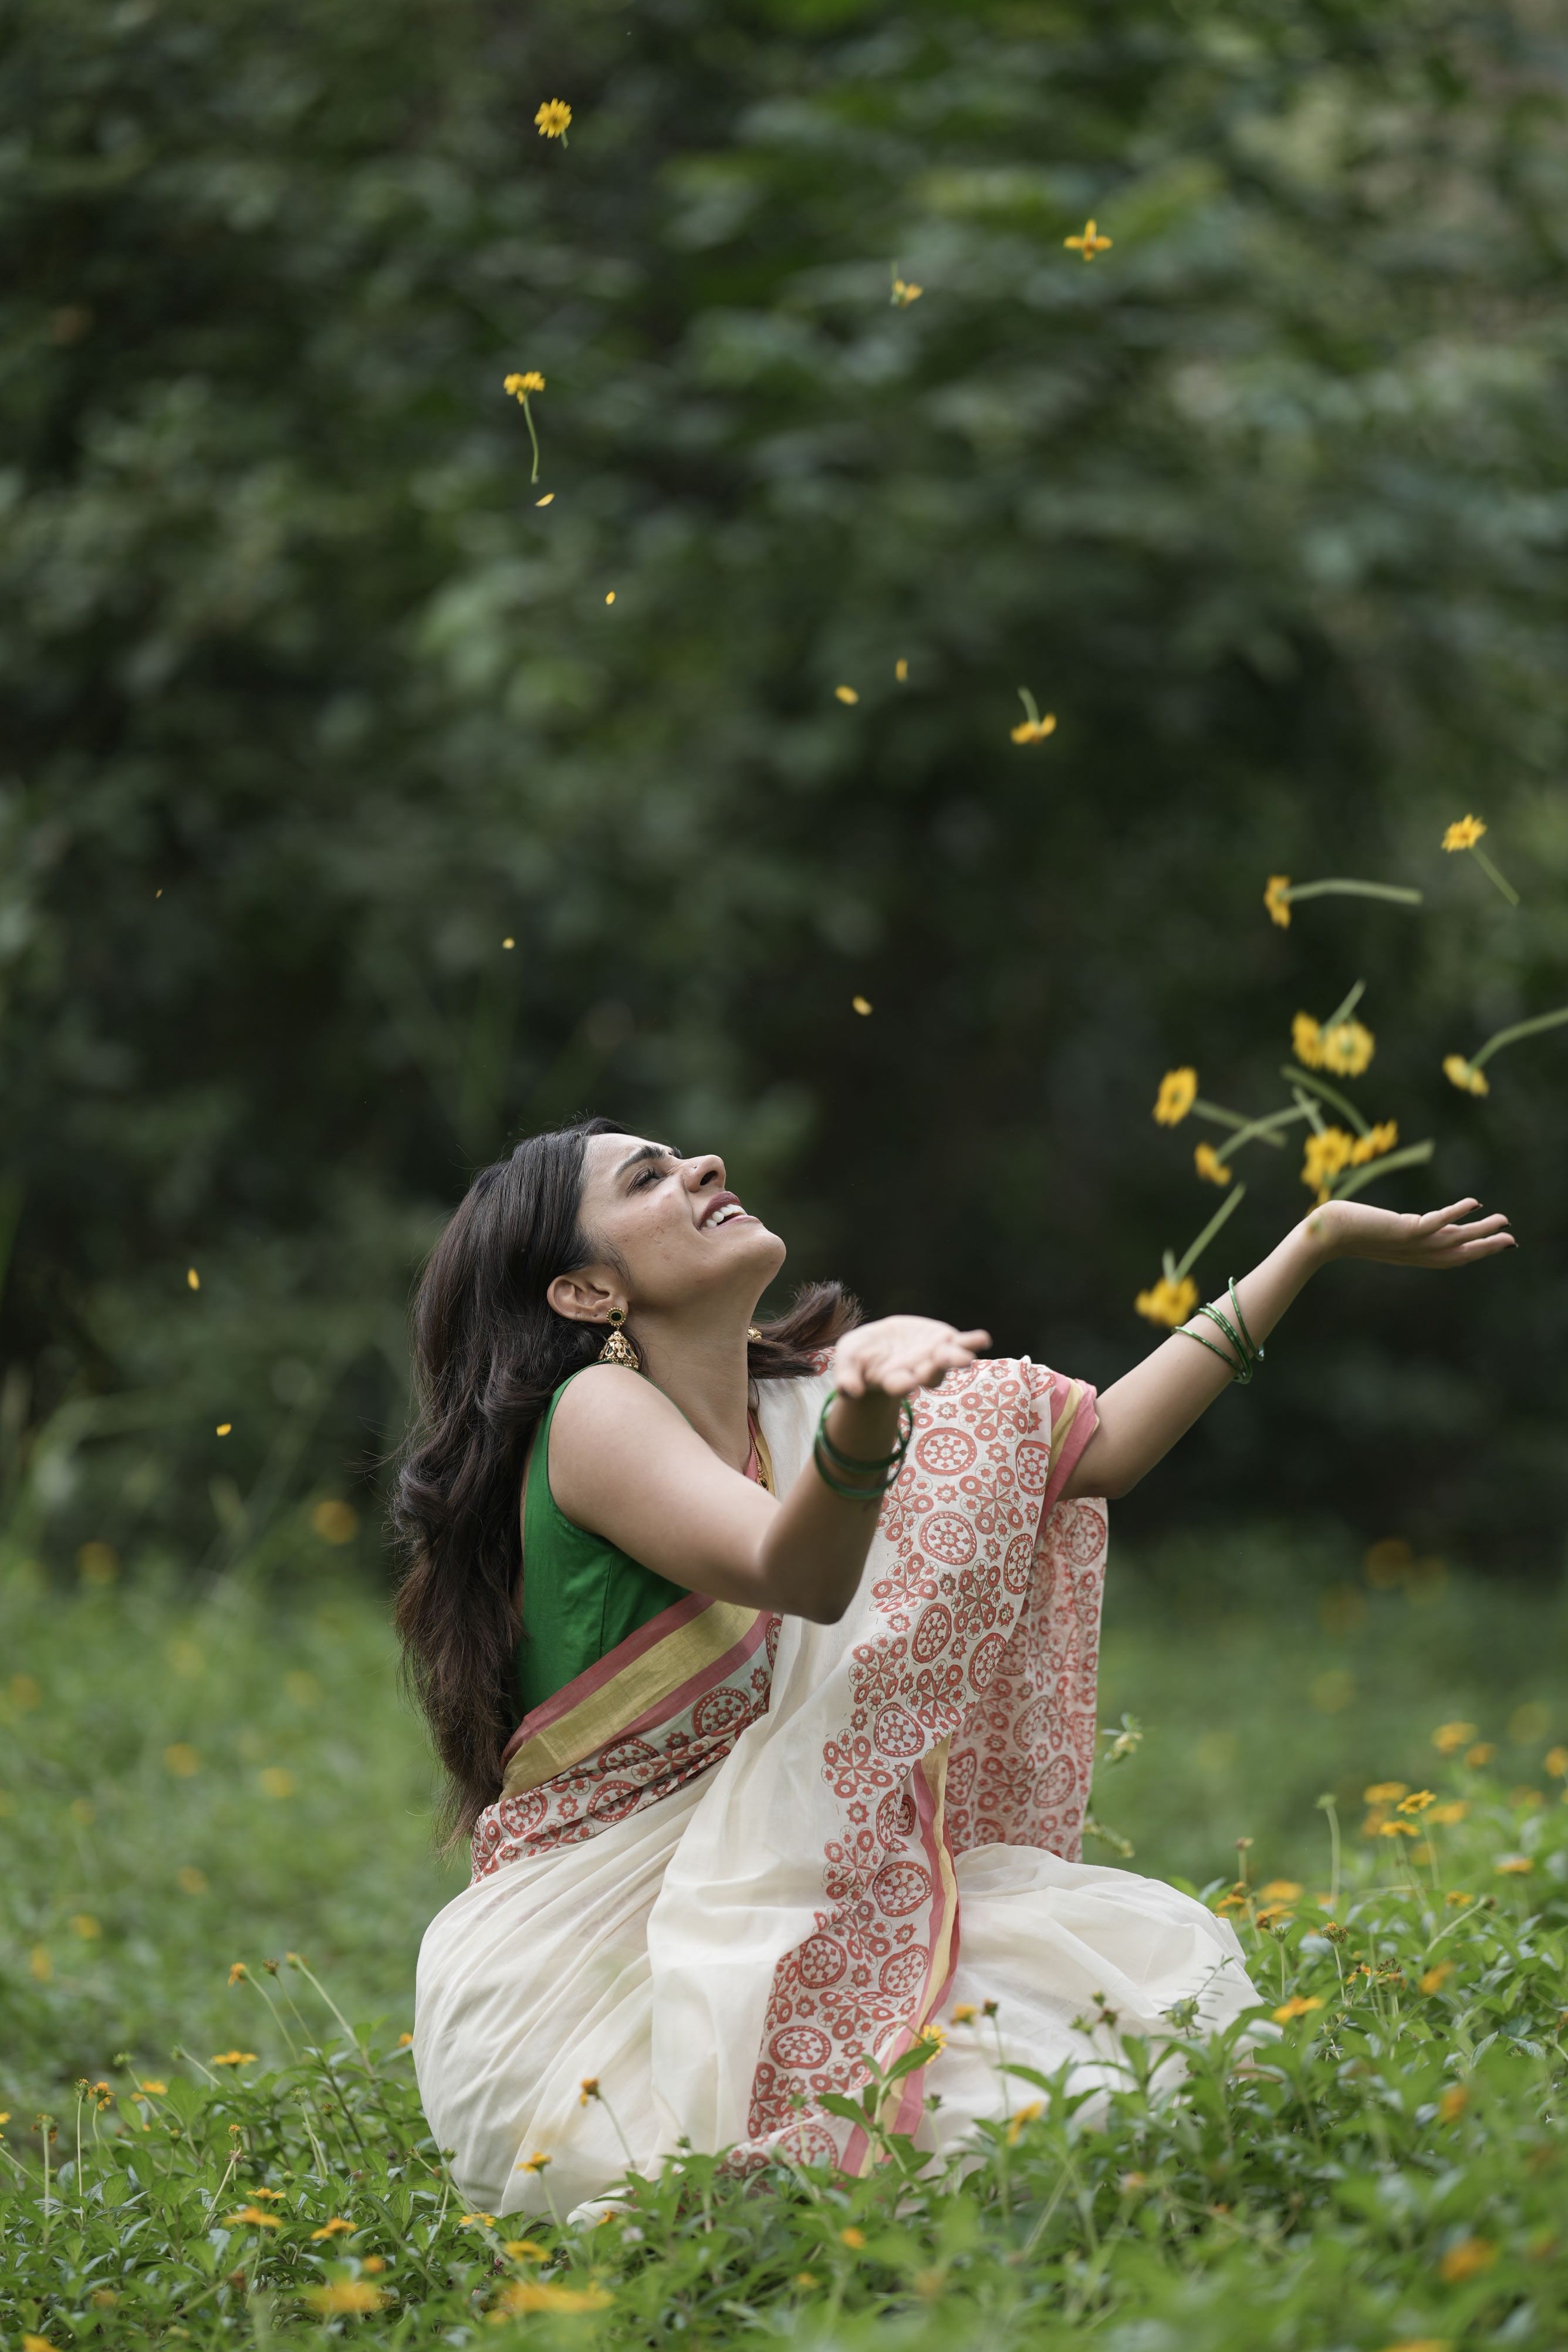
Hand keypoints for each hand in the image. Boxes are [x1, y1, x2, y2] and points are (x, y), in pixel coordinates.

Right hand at [832, 1314, 991, 1398]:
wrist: (880, 1344)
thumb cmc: (861, 1357)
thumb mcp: (847, 1361)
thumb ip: (846, 1377)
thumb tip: (848, 1393)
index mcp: (893, 1380)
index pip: (898, 1385)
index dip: (901, 1384)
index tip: (904, 1382)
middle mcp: (917, 1373)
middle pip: (927, 1376)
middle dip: (931, 1372)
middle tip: (933, 1369)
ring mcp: (934, 1358)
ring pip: (947, 1362)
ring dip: (956, 1360)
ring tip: (965, 1359)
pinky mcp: (944, 1341)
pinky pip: (961, 1343)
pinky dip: (972, 1342)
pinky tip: (983, 1339)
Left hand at [1304, 1196, 1514, 1269]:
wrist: (1322, 1235)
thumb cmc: (1342, 1231)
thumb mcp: (1377, 1232)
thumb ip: (1393, 1231)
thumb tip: (1398, 1224)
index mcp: (1411, 1255)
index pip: (1449, 1257)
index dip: (1474, 1252)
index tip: (1495, 1245)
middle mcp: (1415, 1253)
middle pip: (1459, 1254)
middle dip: (1487, 1247)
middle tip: (1512, 1240)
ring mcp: (1411, 1243)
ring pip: (1455, 1239)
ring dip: (1481, 1230)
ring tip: (1503, 1220)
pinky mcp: (1403, 1230)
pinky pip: (1437, 1222)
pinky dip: (1456, 1213)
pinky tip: (1474, 1202)